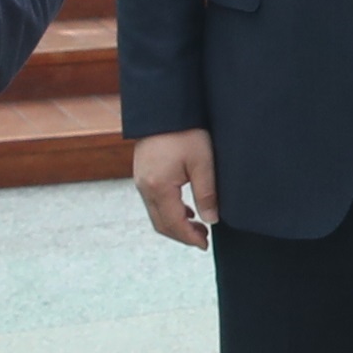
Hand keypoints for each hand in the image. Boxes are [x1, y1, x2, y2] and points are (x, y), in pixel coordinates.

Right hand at [133, 129, 217, 246]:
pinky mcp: (142, 174)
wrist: (164, 107)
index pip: (173, 224)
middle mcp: (144, 187)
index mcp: (159, 187)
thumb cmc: (185, 131)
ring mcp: (140, 181)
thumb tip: (211, 220)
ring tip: (198, 226)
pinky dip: (168, 212)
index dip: (189, 238)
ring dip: (175, 225)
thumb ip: (207, 194)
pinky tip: (185, 210)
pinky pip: (153, 202)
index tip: (205, 245)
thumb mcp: (203, 163)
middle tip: (203, 239)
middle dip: (182, 236)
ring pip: (156, 215)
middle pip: (161, 224)